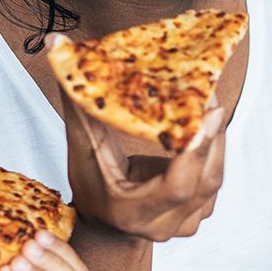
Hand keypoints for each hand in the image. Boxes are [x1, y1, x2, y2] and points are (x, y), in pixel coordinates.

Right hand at [56, 50, 226, 241]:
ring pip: (214, 176)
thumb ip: (77, 102)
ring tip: (208, 97)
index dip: (195, 154)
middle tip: (209, 93)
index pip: (177, 188)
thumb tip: (56, 46)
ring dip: (215, 137)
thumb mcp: (82, 148)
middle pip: (204, 180)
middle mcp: (166, 224)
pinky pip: (215, 176)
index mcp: (134, 213)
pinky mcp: (202, 211)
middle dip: (211, 135)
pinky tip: (208, 120)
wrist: (107, 224)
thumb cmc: (91, 186)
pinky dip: (213, 146)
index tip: (206, 115)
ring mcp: (189, 221)